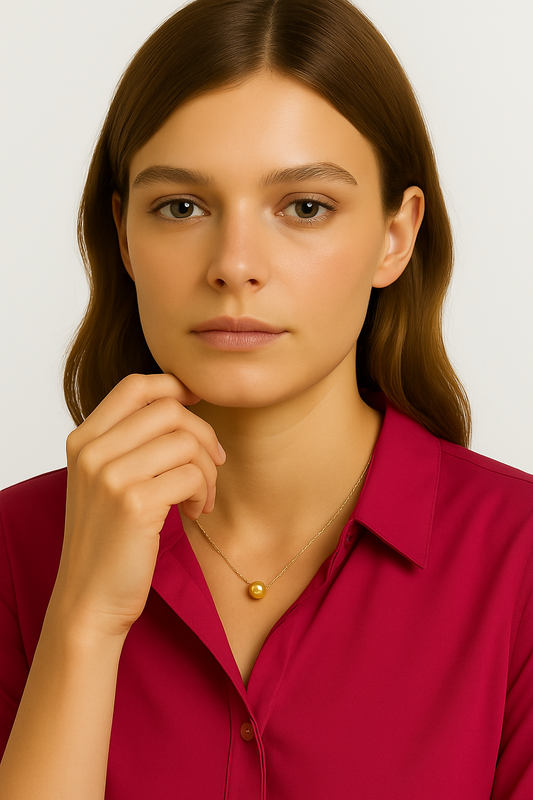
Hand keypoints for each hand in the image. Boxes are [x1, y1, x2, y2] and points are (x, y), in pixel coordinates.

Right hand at [50, 373, 225, 637]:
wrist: (89, 600)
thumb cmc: (108, 540)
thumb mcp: (105, 481)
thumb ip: (128, 443)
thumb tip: (180, 403)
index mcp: (82, 440)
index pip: (135, 386)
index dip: (175, 386)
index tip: (198, 405)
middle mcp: (91, 451)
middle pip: (168, 409)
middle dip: (203, 433)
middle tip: (213, 464)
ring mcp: (109, 475)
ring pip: (185, 440)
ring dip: (207, 469)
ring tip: (202, 496)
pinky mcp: (133, 502)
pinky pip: (191, 475)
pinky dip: (204, 492)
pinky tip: (196, 512)